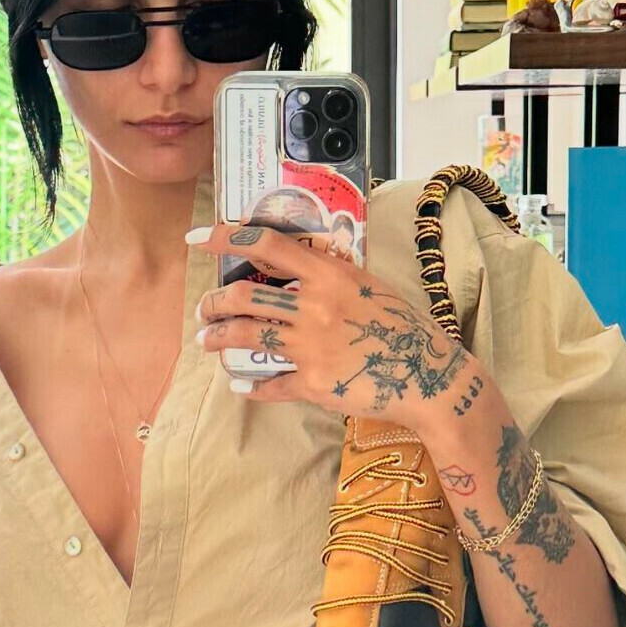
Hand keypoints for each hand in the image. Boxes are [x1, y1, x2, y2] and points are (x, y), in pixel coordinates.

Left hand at [188, 221, 478, 426]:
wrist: (427, 376)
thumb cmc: (401, 328)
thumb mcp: (367, 286)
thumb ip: (329, 276)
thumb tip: (294, 268)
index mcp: (329, 274)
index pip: (266, 245)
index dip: (225, 238)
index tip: (198, 239)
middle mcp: (314, 306)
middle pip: (243, 297)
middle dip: (213, 304)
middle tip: (204, 311)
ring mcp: (310, 346)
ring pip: (245, 338)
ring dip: (218, 340)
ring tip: (207, 342)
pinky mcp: (312, 383)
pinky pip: (268, 384)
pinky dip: (250, 388)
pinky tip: (240, 387)